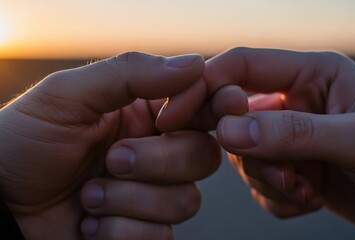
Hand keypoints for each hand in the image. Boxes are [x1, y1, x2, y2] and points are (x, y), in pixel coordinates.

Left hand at [0, 52, 220, 238]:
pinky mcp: (143, 231)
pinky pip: (162, 235)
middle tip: (112, 162)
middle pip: (204, 155)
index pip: (203, 105)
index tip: (163, 120)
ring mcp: (152, 194)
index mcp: (144, 115)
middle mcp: (156, 152)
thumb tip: (194, 64)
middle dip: (157, 161)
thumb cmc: (24, 144)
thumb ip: (130, 73)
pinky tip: (89, 225)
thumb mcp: (67, 96)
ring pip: (187, 199)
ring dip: (130, 201)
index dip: (200, 111)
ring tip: (88, 196)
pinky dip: (121, 231)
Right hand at [202, 47, 354, 237]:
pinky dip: (279, 198)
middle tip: (284, 175)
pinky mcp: (292, 169)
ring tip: (307, 190)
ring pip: (245, 156)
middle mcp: (295, 101)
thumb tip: (228, 131)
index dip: (210, 85)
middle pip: (235, 116)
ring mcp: (291, 137)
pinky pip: (261, 184)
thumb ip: (296, 133)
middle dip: (250, 151)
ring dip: (270, 180)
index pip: (244, 65)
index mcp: (312, 74)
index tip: (186, 117)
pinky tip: (312, 199)